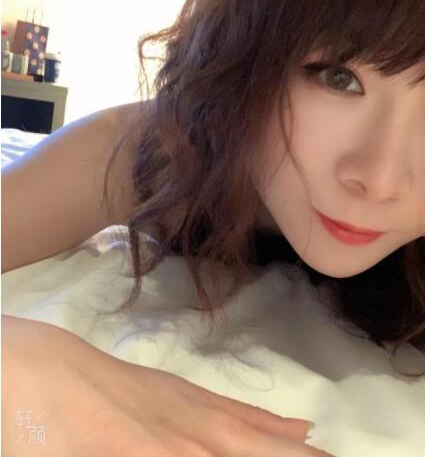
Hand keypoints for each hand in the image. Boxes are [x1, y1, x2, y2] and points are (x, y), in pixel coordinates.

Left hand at [2, 315, 333, 455]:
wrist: (29, 369)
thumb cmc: (37, 435)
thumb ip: (160, 456)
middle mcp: (188, 438)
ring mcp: (186, 409)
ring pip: (257, 436)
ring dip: (299, 453)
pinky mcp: (178, 390)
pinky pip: (234, 411)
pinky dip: (269, 424)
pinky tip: (294, 426)